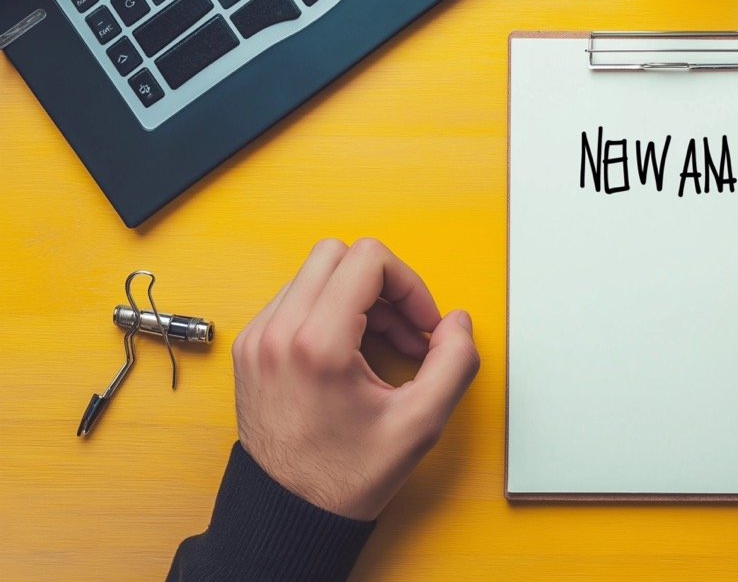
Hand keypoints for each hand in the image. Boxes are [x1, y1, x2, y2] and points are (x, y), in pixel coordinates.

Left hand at [232, 238, 479, 519]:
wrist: (289, 513)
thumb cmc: (346, 476)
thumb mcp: (420, 424)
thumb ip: (454, 363)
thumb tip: (456, 323)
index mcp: (316, 344)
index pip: (368, 260)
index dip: (410, 284)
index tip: (422, 324)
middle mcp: (277, 332)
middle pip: (338, 254)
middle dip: (383, 285)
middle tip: (404, 330)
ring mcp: (257, 338)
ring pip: (315, 274)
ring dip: (357, 298)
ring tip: (380, 347)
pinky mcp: (250, 348)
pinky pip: (295, 300)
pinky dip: (329, 313)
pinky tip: (351, 354)